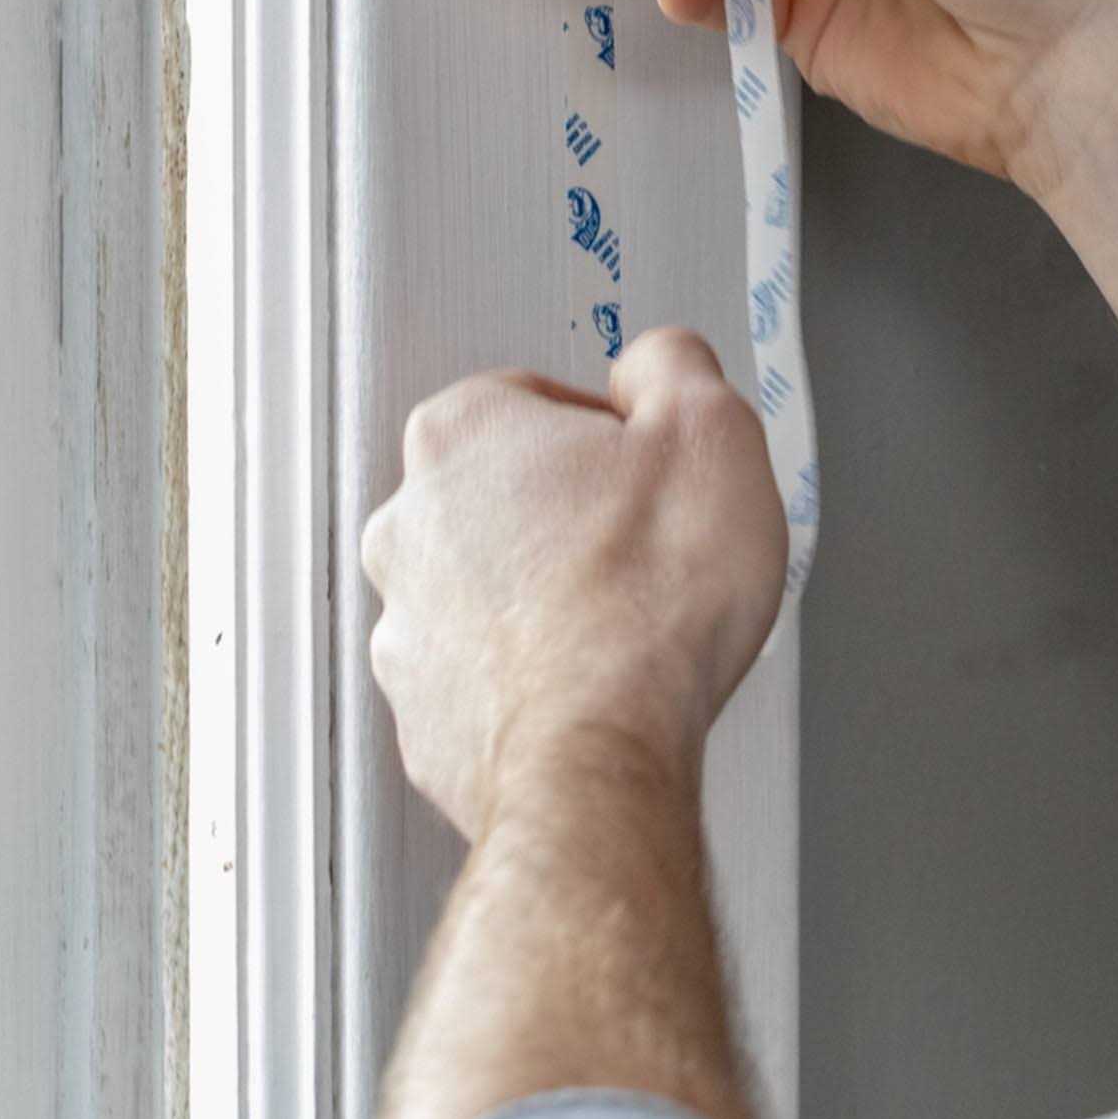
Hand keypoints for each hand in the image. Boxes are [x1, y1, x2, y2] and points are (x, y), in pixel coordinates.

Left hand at [361, 328, 785, 842]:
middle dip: (575, 510)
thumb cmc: (649, 600)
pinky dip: (537, 672)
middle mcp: (409, 527)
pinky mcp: (423, 719)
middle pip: (510, 490)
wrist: (606, 754)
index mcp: (461, 434)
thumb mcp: (711, 426)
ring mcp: (406, 629)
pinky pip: (489, 673)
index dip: (614, 431)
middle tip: (649, 541)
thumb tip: (656, 367)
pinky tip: (601, 677)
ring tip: (631, 618)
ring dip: (552, 593)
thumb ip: (674, 364)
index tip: (651, 467)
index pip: (542, 396)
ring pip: (495, 586)